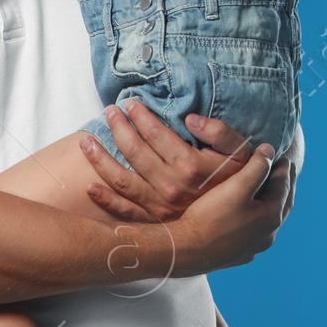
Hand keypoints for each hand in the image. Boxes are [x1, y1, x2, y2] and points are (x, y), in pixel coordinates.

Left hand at [83, 102, 284, 222]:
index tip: (131, 103)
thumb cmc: (240, 181)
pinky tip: (89, 186)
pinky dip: (105, 201)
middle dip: (119, 129)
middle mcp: (172, 188)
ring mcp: (160, 208)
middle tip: (110, 111)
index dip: (142, 117)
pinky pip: (125, 212)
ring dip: (101, 160)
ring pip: (123, 181)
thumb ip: (220, 132)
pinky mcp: (155, 223)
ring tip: (85, 141)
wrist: (241, 222)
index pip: (158, 136)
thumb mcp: (241, 153)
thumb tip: (191, 118)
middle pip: (136, 153)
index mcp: (191, 167)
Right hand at [157, 145, 295, 275]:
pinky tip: (251, 216)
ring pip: (269, 219)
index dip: (283, 167)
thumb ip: (256, 167)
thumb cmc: (210, 217)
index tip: (282, 155)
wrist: (186, 251)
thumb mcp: (236, 186)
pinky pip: (255, 232)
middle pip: (281, 203)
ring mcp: (254, 247)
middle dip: (283, 185)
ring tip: (269, 190)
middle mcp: (268, 234)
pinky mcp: (240, 254)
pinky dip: (258, 218)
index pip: (283, 184)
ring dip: (272, 203)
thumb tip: (269, 151)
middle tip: (283, 170)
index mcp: (271, 215)